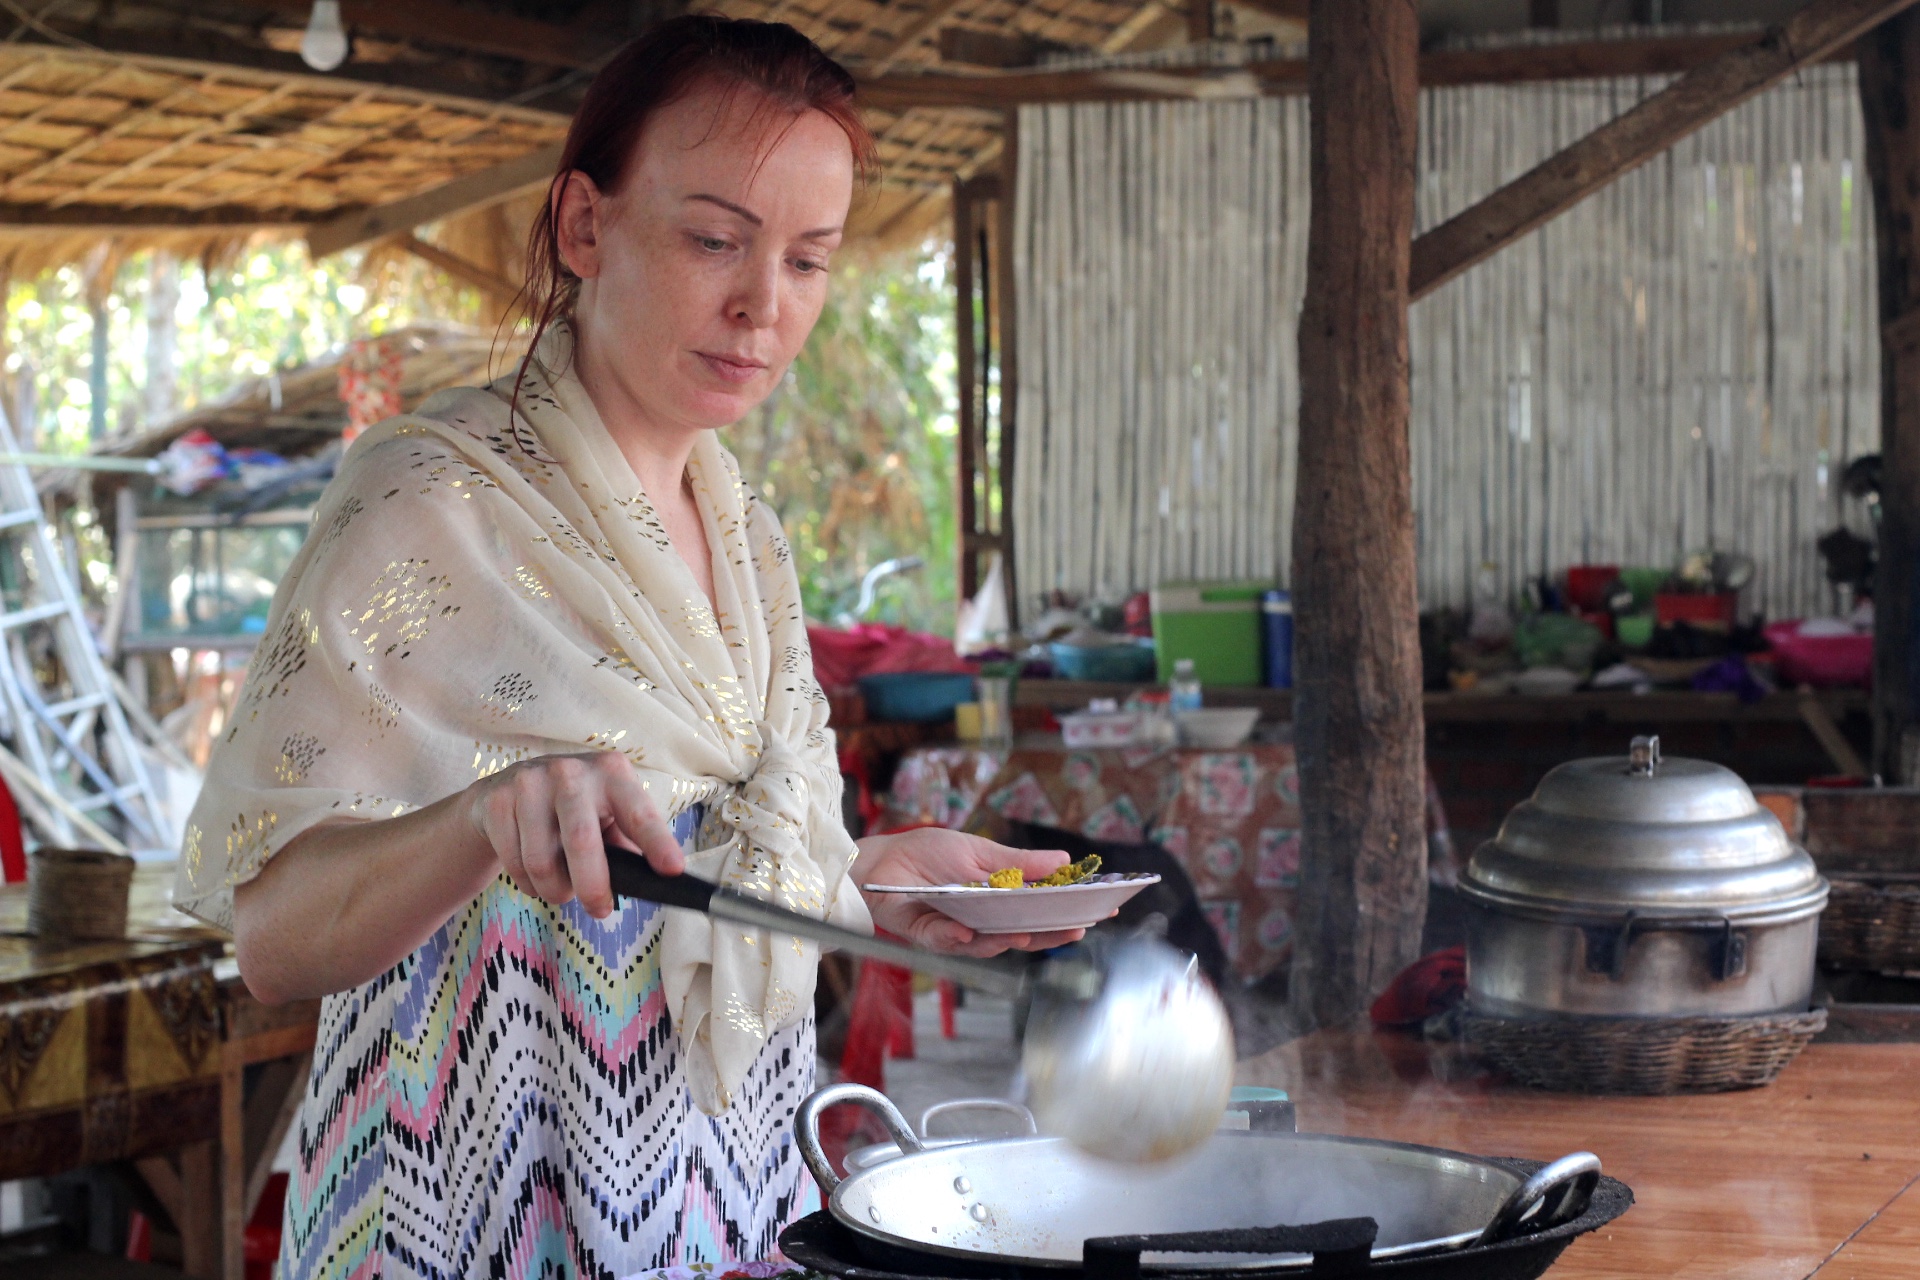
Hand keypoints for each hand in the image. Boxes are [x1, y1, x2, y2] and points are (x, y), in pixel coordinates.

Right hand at [466, 751, 684, 917]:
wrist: (505, 791)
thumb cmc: (571, 811)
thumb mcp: (605, 815)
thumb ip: (626, 843)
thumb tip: (650, 882)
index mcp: (611, 773)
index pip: (639, 813)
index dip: (657, 843)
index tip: (673, 870)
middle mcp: (571, 771)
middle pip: (582, 842)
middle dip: (593, 887)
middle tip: (600, 911)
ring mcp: (530, 782)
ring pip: (542, 862)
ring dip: (555, 890)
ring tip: (561, 889)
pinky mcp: (498, 800)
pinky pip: (514, 863)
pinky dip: (527, 883)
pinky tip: (532, 875)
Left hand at [853, 827, 1096, 956]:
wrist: (881, 862)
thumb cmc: (928, 854)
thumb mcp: (979, 851)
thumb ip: (1018, 863)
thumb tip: (1064, 858)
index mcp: (1000, 899)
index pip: (1041, 911)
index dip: (1069, 913)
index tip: (1101, 909)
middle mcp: (984, 921)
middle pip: (1024, 934)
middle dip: (1051, 934)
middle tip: (1076, 930)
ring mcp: (959, 932)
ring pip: (990, 944)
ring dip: (1007, 939)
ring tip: (1025, 933)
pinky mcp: (930, 938)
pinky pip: (947, 942)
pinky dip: (956, 938)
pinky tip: (966, 932)